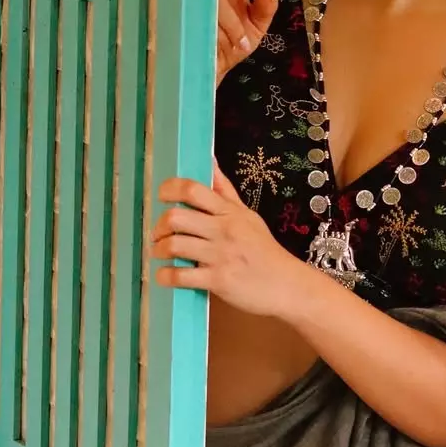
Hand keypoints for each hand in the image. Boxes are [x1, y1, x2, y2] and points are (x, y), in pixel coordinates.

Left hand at [151, 163, 306, 316]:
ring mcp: (220, 255)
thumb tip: (210, 162)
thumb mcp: (248, 216)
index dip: (170, 189)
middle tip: (158, 234)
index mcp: (230, 213)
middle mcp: (224, 230)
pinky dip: (165, 276)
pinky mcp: (218, 280)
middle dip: (159, 226)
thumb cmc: (265, 251)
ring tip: (161, 254)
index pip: (193, 190)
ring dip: (159, 250)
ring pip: (174, 246)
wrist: (287, 284)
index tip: (162, 197)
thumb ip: (225, 191)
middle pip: (176, 217)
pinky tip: (166, 275)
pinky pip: (179, 276)